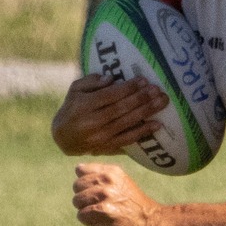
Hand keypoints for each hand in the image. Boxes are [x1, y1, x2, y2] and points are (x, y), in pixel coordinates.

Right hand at [51, 74, 168, 155]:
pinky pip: (127, 139)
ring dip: (146, 112)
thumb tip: (111, 78)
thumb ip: (91, 81)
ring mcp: (100, 137)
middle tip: (157, 90)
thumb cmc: (72, 108)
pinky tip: (156, 124)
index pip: (109, 95)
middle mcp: (92, 122)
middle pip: (121, 109)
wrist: (64, 137)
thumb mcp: (75, 90)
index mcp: (83, 105)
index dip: (127, 88)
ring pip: (127, 123)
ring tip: (161, 102)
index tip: (143, 80)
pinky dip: (142, 132)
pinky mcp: (107, 147)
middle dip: (141, 98)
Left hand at [72, 162, 160, 225]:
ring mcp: (105, 194)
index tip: (97, 192)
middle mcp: (107, 179)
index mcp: (111, 171)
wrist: (150, 222)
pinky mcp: (103, 211)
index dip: (85, 184)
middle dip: (84, 198)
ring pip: (77, 201)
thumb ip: (101, 176)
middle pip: (76, 186)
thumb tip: (78, 169)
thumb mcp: (120, 182)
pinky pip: (81, 216)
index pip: (81, 170)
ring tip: (103, 214)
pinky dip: (89, 222)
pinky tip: (103, 222)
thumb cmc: (133, 205)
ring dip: (86, 211)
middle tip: (101, 205)